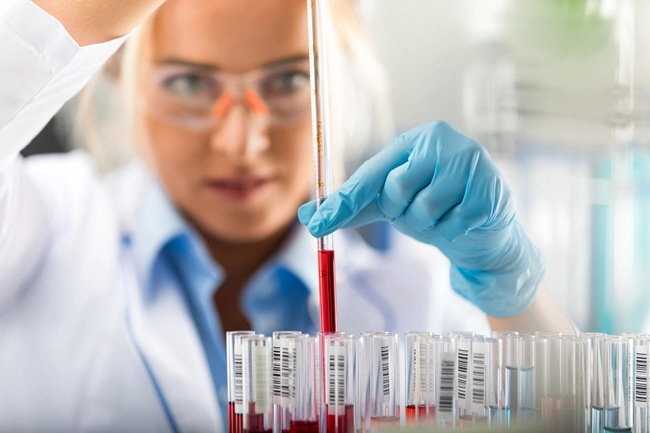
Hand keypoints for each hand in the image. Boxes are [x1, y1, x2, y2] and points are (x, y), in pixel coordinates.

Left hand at [298, 121, 543, 316]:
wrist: (481, 232)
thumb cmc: (432, 209)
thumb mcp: (389, 206)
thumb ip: (352, 206)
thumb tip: (309, 215)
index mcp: (412, 140)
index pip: (370, 173)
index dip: (343, 201)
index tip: (316, 225)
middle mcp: (440, 139)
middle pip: (396, 189)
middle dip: (404, 212)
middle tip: (420, 210)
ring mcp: (470, 160)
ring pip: (425, 208)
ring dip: (429, 224)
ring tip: (443, 215)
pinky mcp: (491, 187)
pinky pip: (454, 222)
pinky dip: (453, 231)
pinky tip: (464, 221)